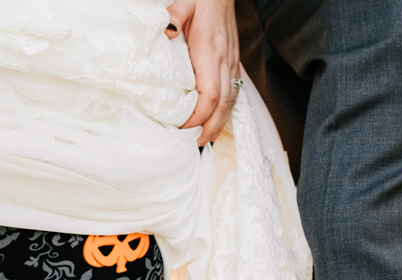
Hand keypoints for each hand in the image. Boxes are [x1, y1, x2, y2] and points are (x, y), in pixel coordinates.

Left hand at [167, 0, 239, 144]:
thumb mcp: (184, 3)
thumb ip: (174, 17)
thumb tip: (167, 33)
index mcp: (210, 50)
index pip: (210, 93)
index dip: (199, 116)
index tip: (183, 129)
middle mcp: (224, 60)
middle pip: (223, 105)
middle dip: (210, 128)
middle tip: (194, 144)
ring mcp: (231, 63)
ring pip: (231, 101)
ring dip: (219, 123)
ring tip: (203, 139)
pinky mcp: (233, 63)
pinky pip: (233, 92)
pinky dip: (224, 111)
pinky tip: (214, 121)